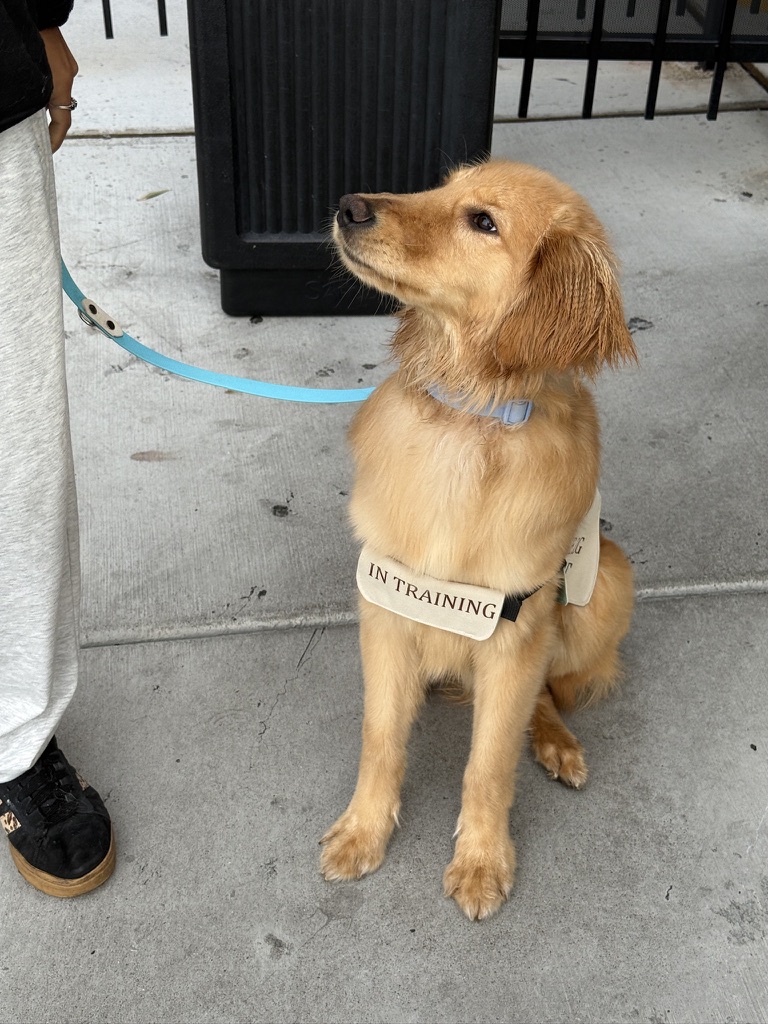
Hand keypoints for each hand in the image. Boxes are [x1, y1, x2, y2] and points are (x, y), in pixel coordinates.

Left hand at [39, 27, 78, 152]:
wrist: (40, 9)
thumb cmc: (30, 38)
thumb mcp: (29, 73)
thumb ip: (33, 95)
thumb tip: (31, 112)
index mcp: (61, 84)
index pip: (62, 122)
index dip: (55, 140)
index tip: (48, 151)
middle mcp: (68, 77)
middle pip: (60, 107)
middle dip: (49, 121)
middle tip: (36, 133)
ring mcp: (68, 66)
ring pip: (57, 91)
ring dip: (46, 100)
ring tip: (32, 105)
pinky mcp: (65, 58)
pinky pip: (57, 78)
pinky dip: (48, 85)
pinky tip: (36, 81)